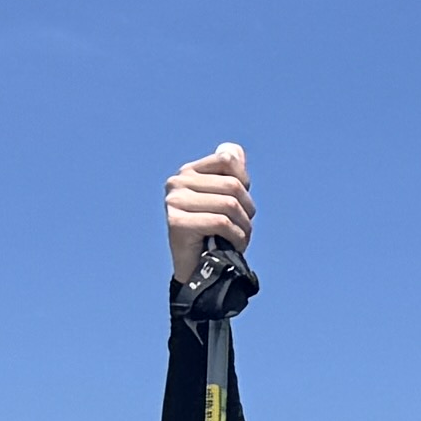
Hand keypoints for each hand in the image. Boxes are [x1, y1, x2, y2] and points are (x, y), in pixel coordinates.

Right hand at [166, 145, 253, 289]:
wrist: (199, 270)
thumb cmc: (216, 233)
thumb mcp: (226, 198)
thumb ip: (230, 173)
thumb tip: (233, 149)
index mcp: (188, 172)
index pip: (227, 160)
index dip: (244, 183)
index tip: (240, 203)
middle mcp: (176, 182)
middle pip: (232, 185)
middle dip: (247, 209)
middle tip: (244, 227)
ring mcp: (174, 202)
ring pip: (229, 205)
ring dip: (244, 226)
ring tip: (239, 238)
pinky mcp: (176, 223)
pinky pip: (221, 223)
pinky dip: (236, 237)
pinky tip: (232, 245)